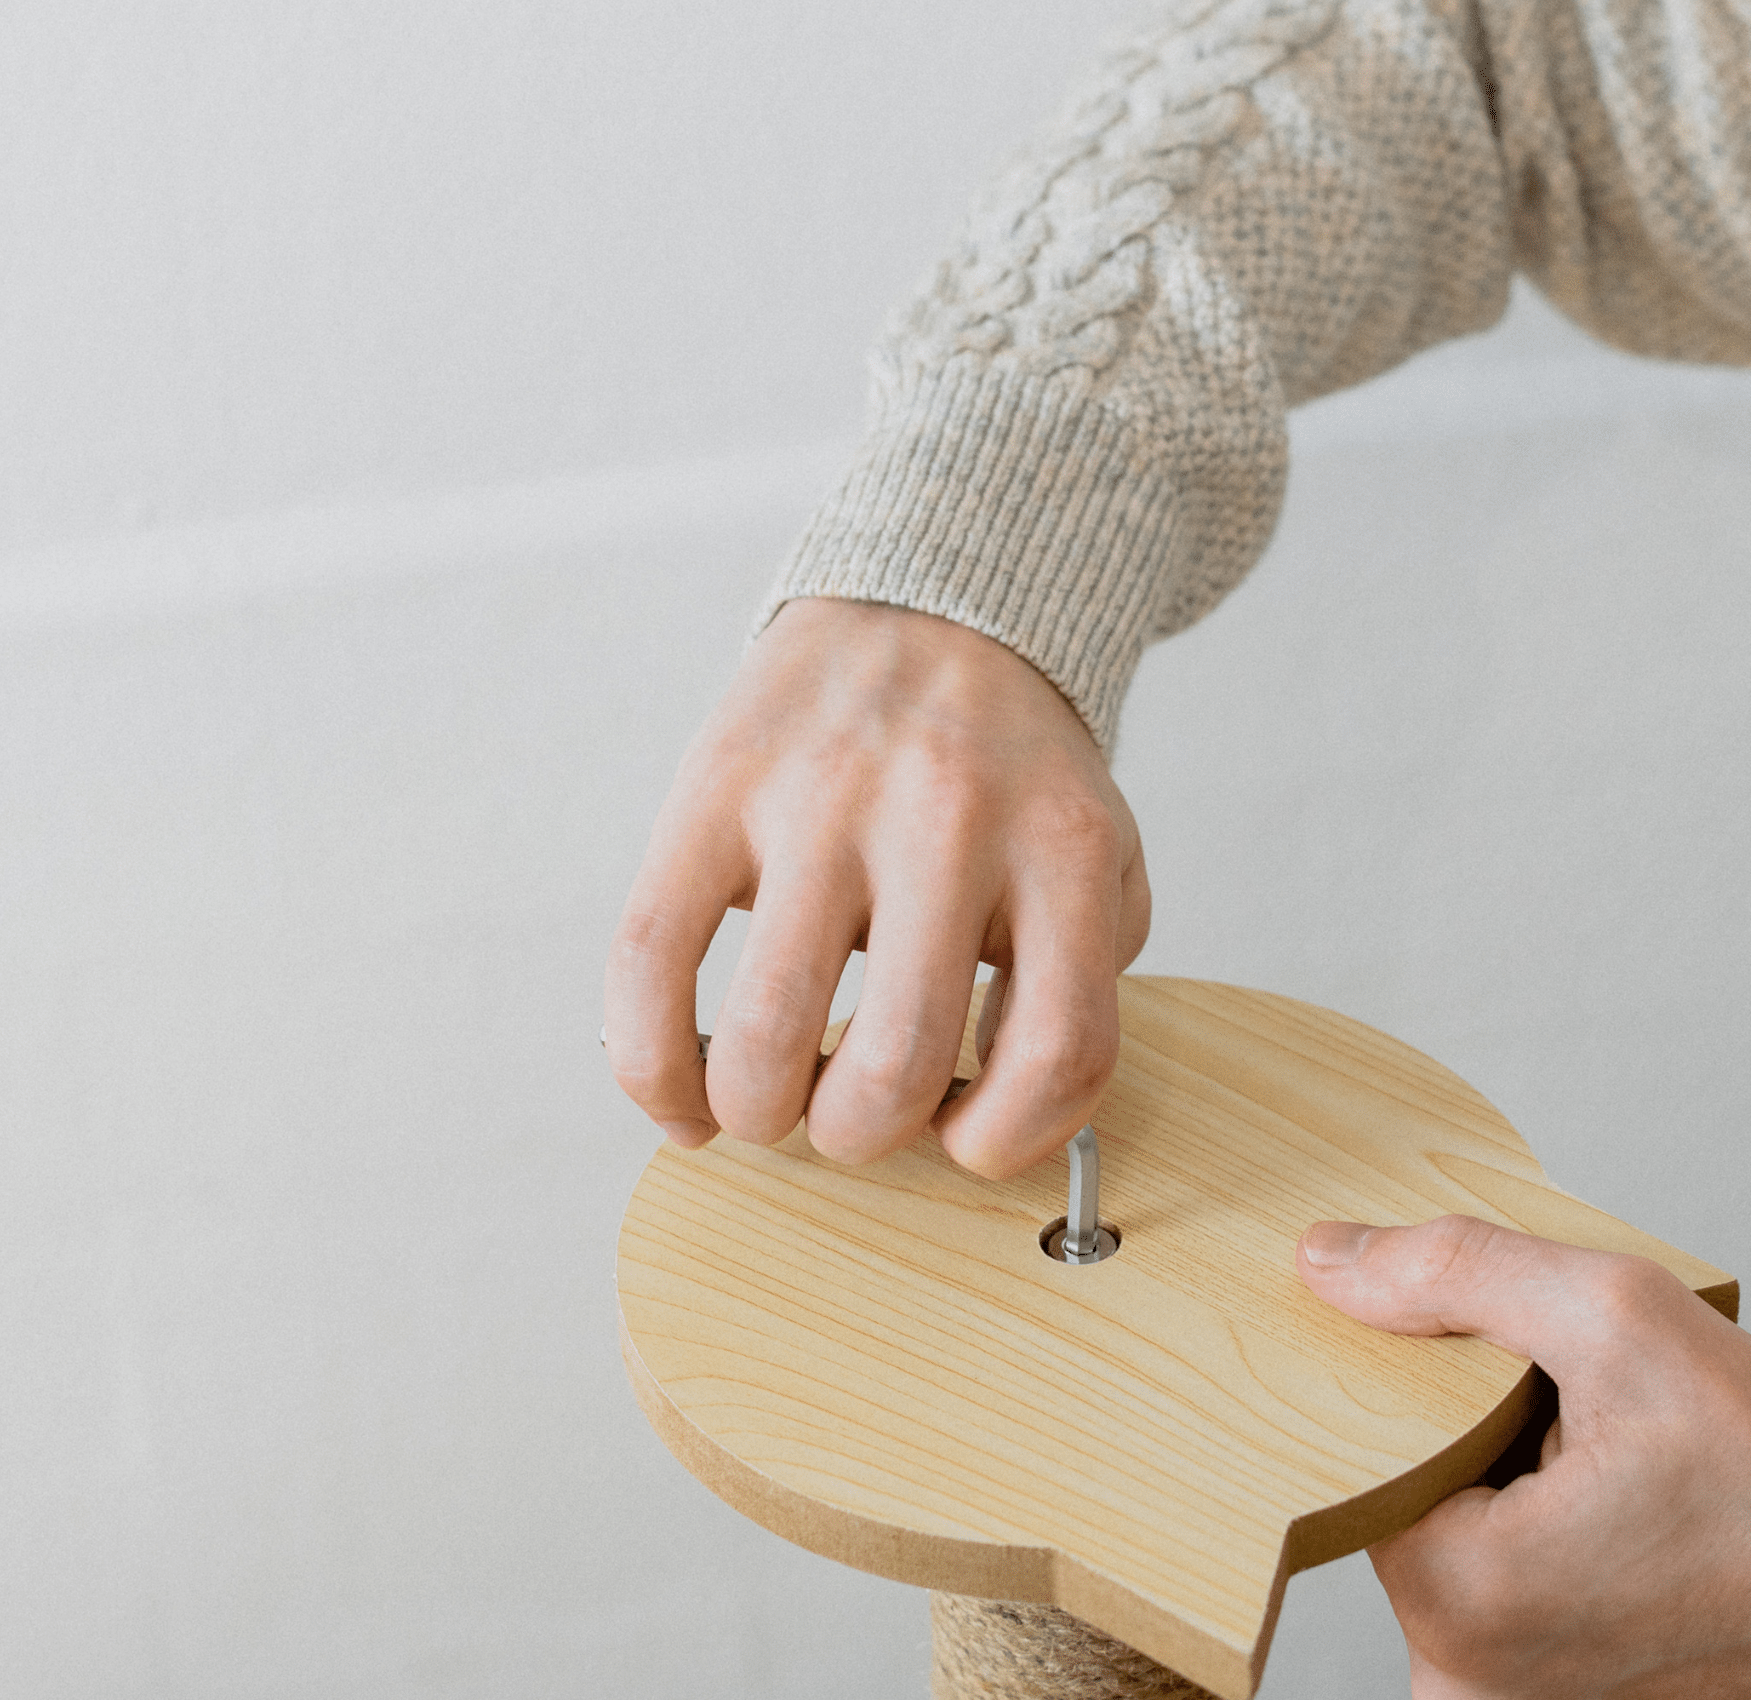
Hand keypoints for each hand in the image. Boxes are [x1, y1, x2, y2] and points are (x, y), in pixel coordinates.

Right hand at [605, 599, 1150, 1176]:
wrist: (934, 609)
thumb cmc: (1012, 773)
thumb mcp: (1097, 855)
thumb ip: (1081, 979)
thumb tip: (987, 1121)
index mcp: (1063, 847)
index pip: (1058, 1049)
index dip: (1009, 1139)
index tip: (967, 1140)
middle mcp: (946, 818)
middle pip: (894, 1064)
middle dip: (862, 1134)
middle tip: (853, 1114)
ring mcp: (822, 800)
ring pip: (768, 1036)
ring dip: (762, 1114)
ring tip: (770, 1102)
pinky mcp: (715, 786)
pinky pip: (653, 961)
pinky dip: (654, 1070)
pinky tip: (683, 1102)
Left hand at [1297, 1217, 1750, 1699]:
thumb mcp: (1621, 1319)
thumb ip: (1459, 1275)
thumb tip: (1325, 1260)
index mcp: (1461, 1601)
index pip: (1362, 1452)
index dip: (1425, 1387)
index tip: (1510, 1368)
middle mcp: (1459, 1681)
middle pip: (1405, 1499)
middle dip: (1471, 1436)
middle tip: (1579, 1416)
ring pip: (1451, 1540)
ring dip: (1504, 1483)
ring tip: (1609, 1466)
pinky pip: (1497, 1590)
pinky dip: (1535, 1535)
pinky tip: (1612, 1509)